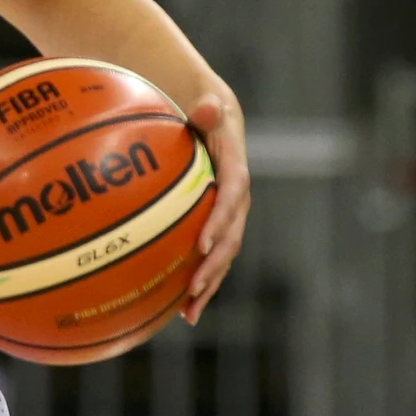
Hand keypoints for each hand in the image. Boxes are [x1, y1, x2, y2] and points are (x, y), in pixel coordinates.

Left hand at [184, 89, 249, 325]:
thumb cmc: (202, 109)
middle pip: (231, 236)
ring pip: (223, 253)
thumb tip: (207, 108)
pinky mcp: (216, 223)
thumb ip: (207, 108)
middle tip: (193, 287)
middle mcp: (237, 197)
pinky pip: (210, 254)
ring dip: (209, 283)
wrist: (215, 116)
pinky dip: (199, 280)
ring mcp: (229, 213)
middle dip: (214, 264)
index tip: (201, 244)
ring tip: (190, 312)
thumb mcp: (206, 103)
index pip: (232, 197)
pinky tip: (179, 308)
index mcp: (235, 168)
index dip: (220, 221)